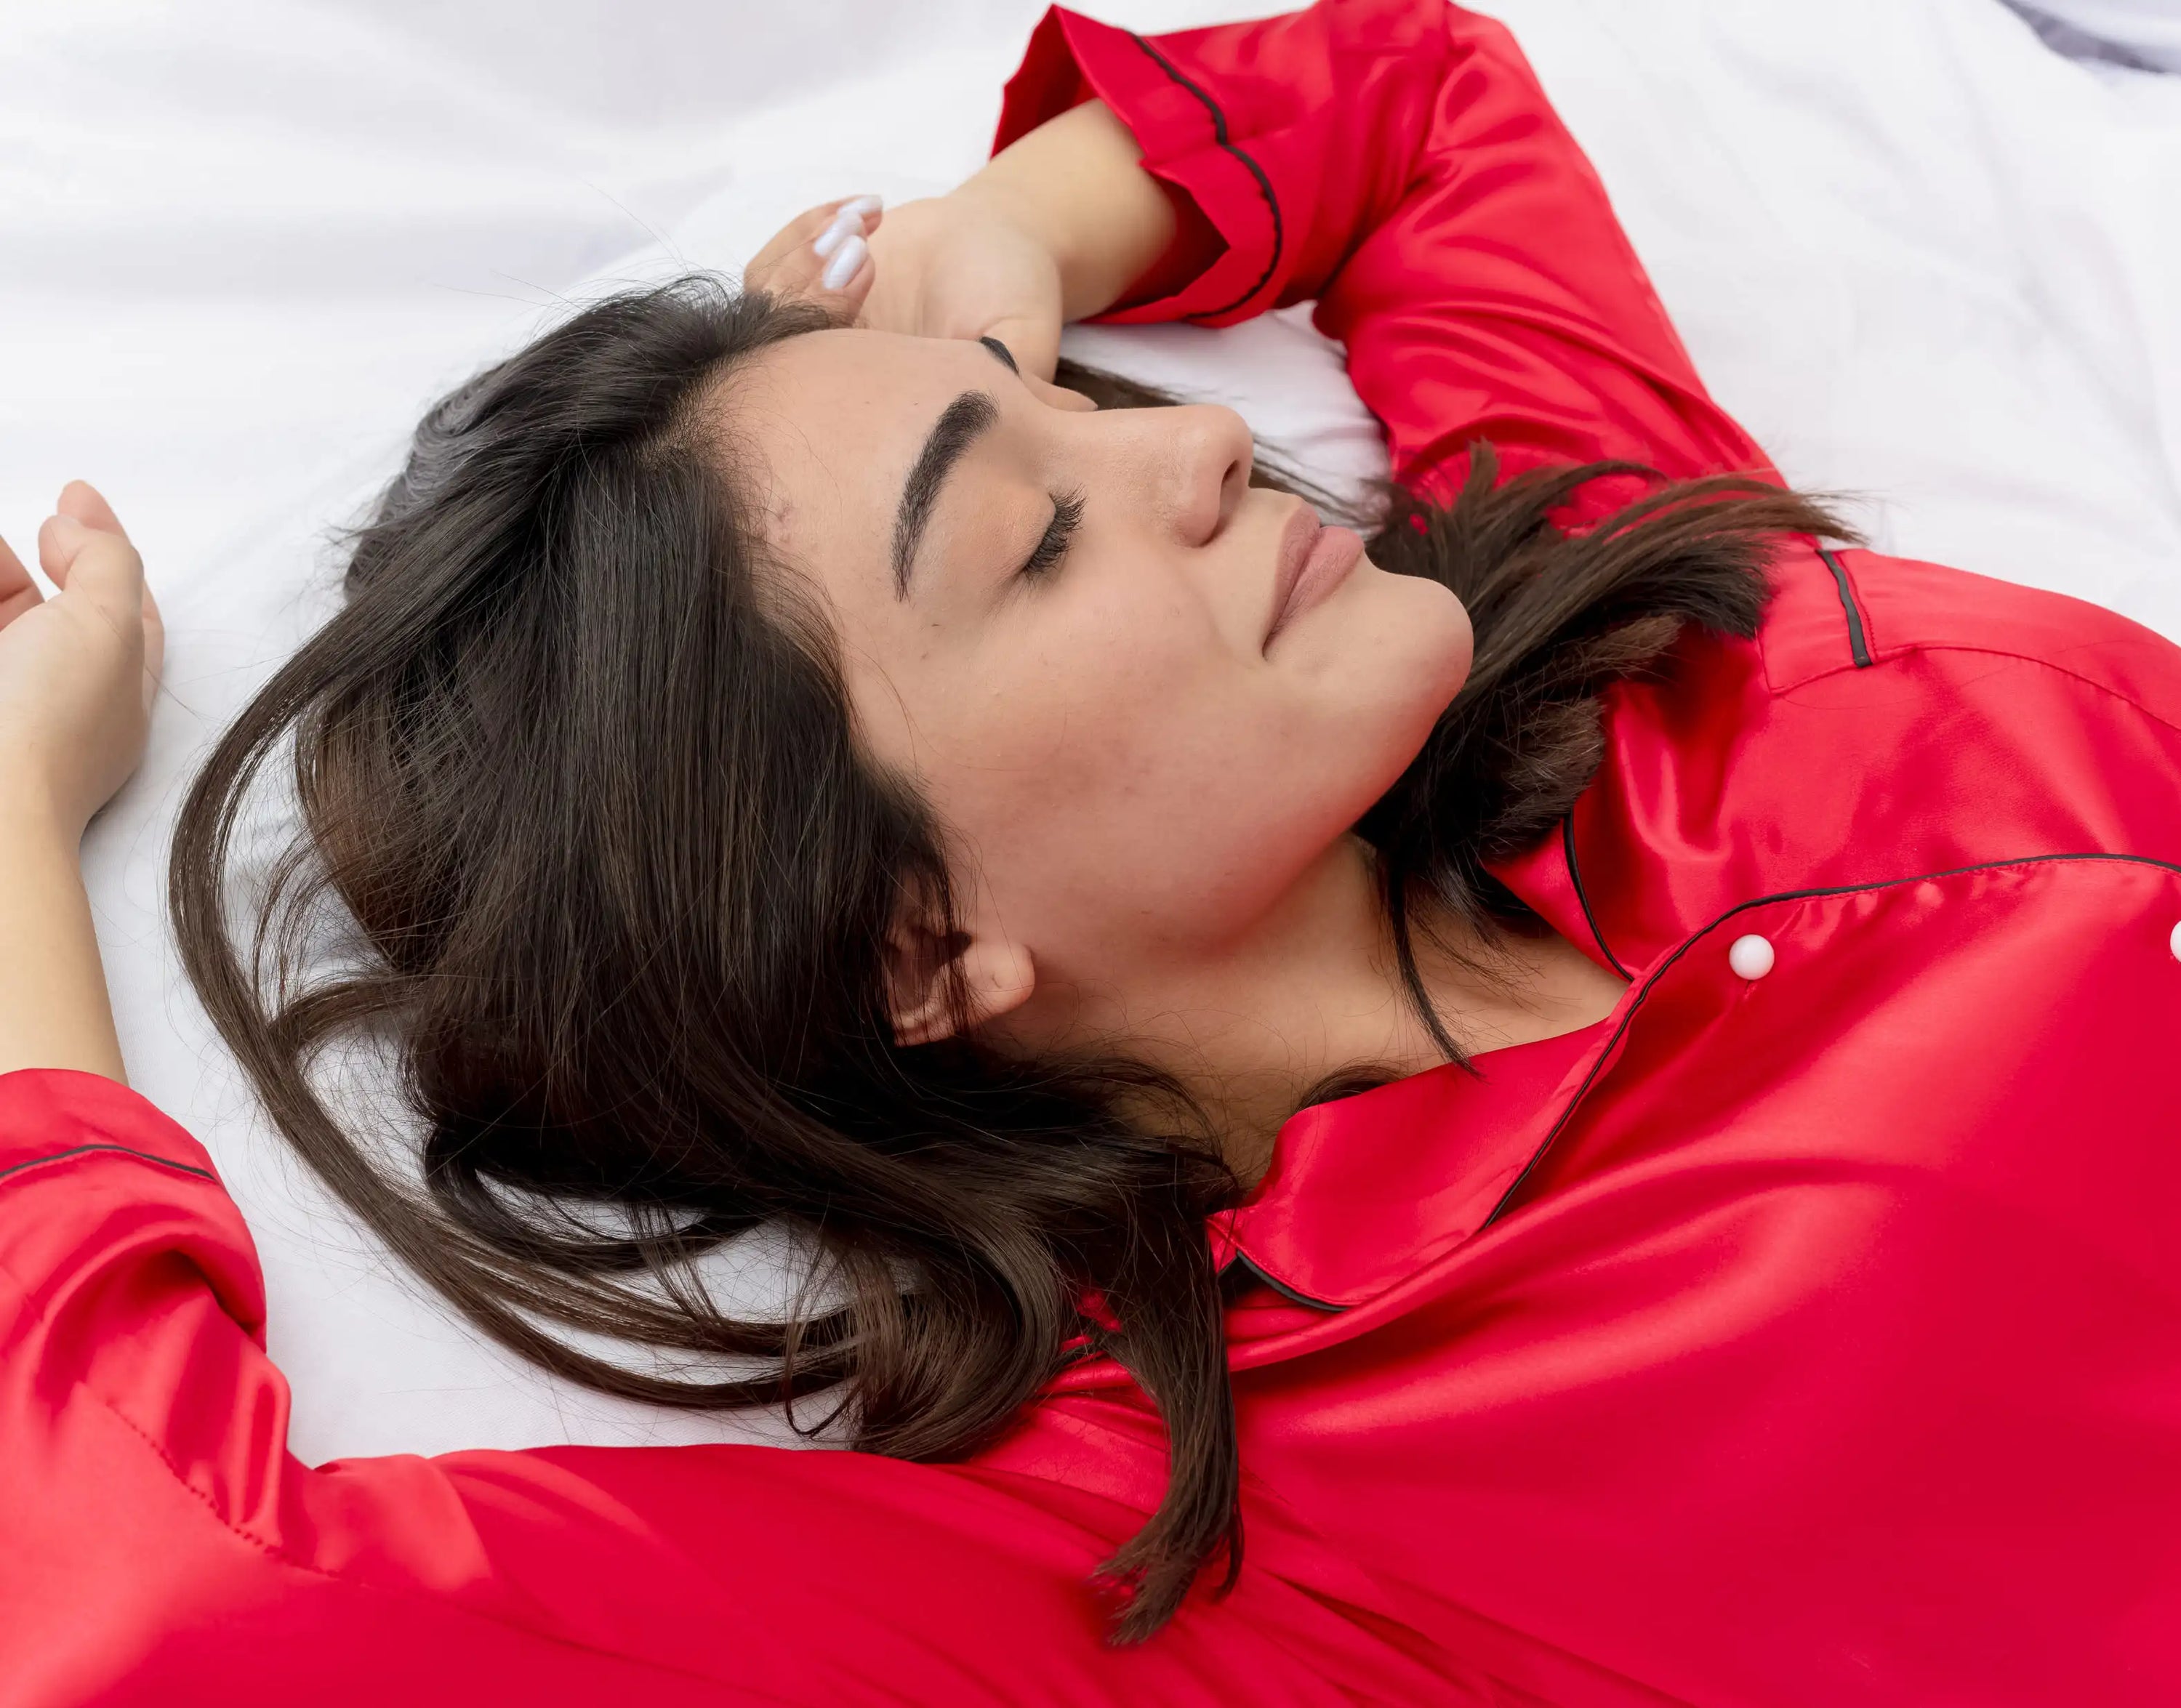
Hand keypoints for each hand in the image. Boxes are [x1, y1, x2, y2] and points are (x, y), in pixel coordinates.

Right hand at [0, 482, 160, 838]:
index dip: (105, 543)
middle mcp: (58, 702)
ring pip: (5, 627)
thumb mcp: (108, 624)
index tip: (73, 492)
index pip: (125, 605)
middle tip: (24, 529)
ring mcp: (7, 711)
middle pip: (48, 611)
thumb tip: (73, 526)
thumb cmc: (45, 723)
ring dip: (0, 582)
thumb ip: (106, 562)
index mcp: (118, 689)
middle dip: (27, 561)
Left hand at [744, 190, 1065, 381]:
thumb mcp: (1021, 337)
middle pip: (776, 349)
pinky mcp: (806, 291)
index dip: (822, 330)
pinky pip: (770, 269)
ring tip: (860, 222)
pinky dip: (802, 232)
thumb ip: (1007, 373)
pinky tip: (859, 214)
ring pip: (765, 306)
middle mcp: (840, 375)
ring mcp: (818, 331)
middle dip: (803, 285)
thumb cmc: (1014, 293)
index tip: (864, 272)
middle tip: (858, 243)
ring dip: (800, 255)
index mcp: (884, 402)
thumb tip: (979, 406)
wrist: (995, 240)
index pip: (822, 394)